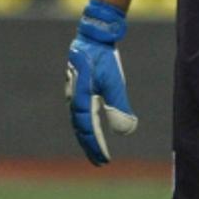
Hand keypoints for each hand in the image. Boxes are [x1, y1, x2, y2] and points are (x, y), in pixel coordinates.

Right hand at [65, 0, 137, 164]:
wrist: (93, 36)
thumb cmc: (104, 58)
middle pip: (81, 128)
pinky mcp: (77, 87)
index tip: (104, 160)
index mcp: (82, 98)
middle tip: (99, 161)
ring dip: (87, 136)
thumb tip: (124, 131)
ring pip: (79, 121)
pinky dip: (86, 123)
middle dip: (90, 146)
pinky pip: (80, 111)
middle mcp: (75, 98)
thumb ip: (118, 106)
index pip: (88, 129)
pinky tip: (92, 127)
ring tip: (96, 149)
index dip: (96, 146)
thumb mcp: (114, 81)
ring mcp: (74, 93)